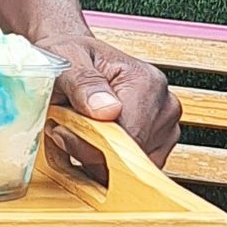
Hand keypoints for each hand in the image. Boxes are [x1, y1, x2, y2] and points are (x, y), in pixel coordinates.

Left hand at [38, 26, 180, 165]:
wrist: (73, 59)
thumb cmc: (69, 57)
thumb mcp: (65, 60)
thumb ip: (83, 82)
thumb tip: (107, 110)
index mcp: (147, 82)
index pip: (127, 136)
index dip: (90, 144)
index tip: (61, 130)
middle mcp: (164, 106)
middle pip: (130, 155)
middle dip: (92, 151)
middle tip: (63, 127)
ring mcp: (165, 128)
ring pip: (130, 167)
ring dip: (97, 158)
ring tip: (77, 129)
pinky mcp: (159, 145)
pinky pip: (131, 169)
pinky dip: (106, 163)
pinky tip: (90, 140)